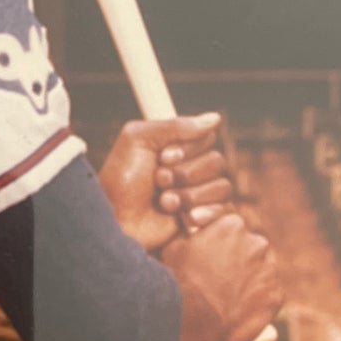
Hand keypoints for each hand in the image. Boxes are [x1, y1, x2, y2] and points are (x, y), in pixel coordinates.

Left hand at [98, 112, 234, 251]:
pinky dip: (205, 212)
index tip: (163, 157)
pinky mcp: (202, 220)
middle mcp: (190, 169)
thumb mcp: (138, 140)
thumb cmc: (120, 181)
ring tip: (164, 203)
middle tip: (159, 182)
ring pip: (222, 186)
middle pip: (216, 162)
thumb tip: (216, 118)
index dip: (188, 149)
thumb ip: (175, 126)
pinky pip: (225, 210)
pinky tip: (184, 218)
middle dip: (185, 174)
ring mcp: (197, 195)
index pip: (207, 138)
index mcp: (177, 148)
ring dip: (189, 195)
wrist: (115, 222)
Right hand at [158, 211, 283, 340]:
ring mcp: (270, 270)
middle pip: (250, 248)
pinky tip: (239, 311)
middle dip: (239, 260)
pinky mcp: (276, 295)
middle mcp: (257, 242)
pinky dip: (258, 302)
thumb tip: (193, 232)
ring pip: (261, 272)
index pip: (231, 228)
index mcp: (232, 225)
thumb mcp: (175, 248)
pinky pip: (268, 296)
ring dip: (249, 280)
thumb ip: (191, 236)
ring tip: (228, 298)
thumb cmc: (180, 281)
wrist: (195, 319)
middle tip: (220, 279)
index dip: (220, 243)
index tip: (211, 256)